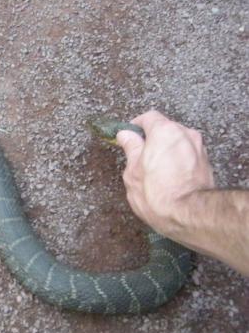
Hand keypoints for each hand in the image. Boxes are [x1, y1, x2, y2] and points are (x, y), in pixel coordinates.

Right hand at [116, 110, 214, 250]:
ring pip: (178, 143)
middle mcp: (185, 134)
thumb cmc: (157, 193)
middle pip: (165, 129)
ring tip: (155, 171)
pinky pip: (188, 155)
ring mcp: (199, 148)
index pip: (149, 117)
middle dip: (152, 140)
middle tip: (139, 157)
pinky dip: (178, 161)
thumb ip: (131, 148)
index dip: (136, 126)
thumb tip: (126, 135)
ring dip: (166, 151)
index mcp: (164, 131)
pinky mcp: (207, 164)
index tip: (128, 137)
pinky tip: (170, 178)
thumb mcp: (133, 171)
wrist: (189, 215)